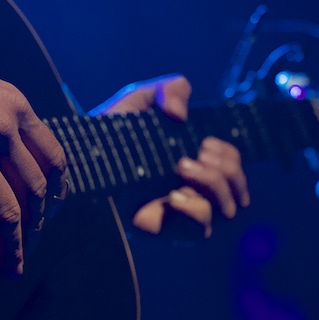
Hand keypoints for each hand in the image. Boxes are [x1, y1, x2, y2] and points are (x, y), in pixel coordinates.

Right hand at [0, 23, 67, 275]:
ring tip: (9, 272)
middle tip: (28, 253)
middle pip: (33, 194)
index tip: (50, 216)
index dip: (56, 195)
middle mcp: (3, 131)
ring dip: (10, 250)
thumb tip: (2, 146)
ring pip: (6, 214)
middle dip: (34, 231)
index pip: (53, 160)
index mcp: (15, 107)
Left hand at [93, 74, 249, 236]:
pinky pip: (202, 230)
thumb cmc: (110, 132)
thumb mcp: (140, 99)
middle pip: (238, 192)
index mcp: (193, 162)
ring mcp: (181, 213)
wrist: (80, 158)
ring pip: (226, 211)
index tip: (206, 143)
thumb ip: (170, 90)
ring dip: (213, 184)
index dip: (230, 155)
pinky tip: (173, 196)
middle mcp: (191, 190)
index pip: (234, 167)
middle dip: (225, 169)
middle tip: (191, 156)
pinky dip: (196, 210)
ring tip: (181, 168)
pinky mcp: (166, 230)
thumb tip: (181, 115)